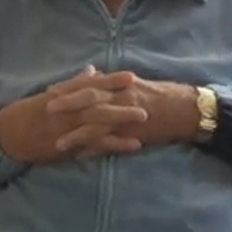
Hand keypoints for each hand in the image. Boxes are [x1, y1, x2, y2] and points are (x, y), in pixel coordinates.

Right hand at [0, 66, 147, 163]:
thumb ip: (75, 82)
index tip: (132, 76)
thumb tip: (93, 69)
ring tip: (145, 118)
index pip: (91, 84)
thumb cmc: (32, 111)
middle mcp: (68, 109)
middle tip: (143, 95)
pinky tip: (134, 144)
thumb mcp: (53, 93)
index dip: (112, 80)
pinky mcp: (71, 145)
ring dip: (122, 120)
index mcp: (65, 94)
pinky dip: (115, 144)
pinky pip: (96, 144)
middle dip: (121, 98)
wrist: (8, 134)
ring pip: (99, 122)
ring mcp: (69, 127)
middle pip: (98, 101)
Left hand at [48, 76, 199, 152]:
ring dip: (76, 134)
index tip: (50, 90)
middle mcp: (122, 98)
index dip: (70, 87)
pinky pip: (111, 143)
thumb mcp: (137, 83)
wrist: (186, 110)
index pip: (91, 84)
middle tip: (46, 109)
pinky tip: (81, 157)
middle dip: (67, 104)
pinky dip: (95, 150)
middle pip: (90, 100)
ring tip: (57, 143)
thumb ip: (112, 82)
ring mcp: (127, 117)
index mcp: (122, 85)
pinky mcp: (133, 135)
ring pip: (97, 124)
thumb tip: (92, 74)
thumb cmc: (163, 95)